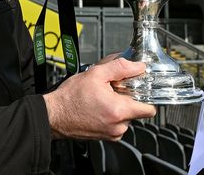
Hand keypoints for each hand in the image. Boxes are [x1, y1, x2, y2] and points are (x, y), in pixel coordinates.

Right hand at [42, 58, 156, 140]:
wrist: (53, 115)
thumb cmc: (70, 98)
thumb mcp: (96, 74)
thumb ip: (120, 67)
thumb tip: (137, 66)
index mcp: (119, 111)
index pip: (150, 109)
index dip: (148, 96)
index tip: (141, 89)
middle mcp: (118, 126)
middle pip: (137, 111)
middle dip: (128, 98)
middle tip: (115, 89)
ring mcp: (111, 134)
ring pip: (126, 117)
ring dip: (119, 106)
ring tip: (104, 97)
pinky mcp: (105, 137)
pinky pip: (116, 124)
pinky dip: (111, 115)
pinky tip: (99, 106)